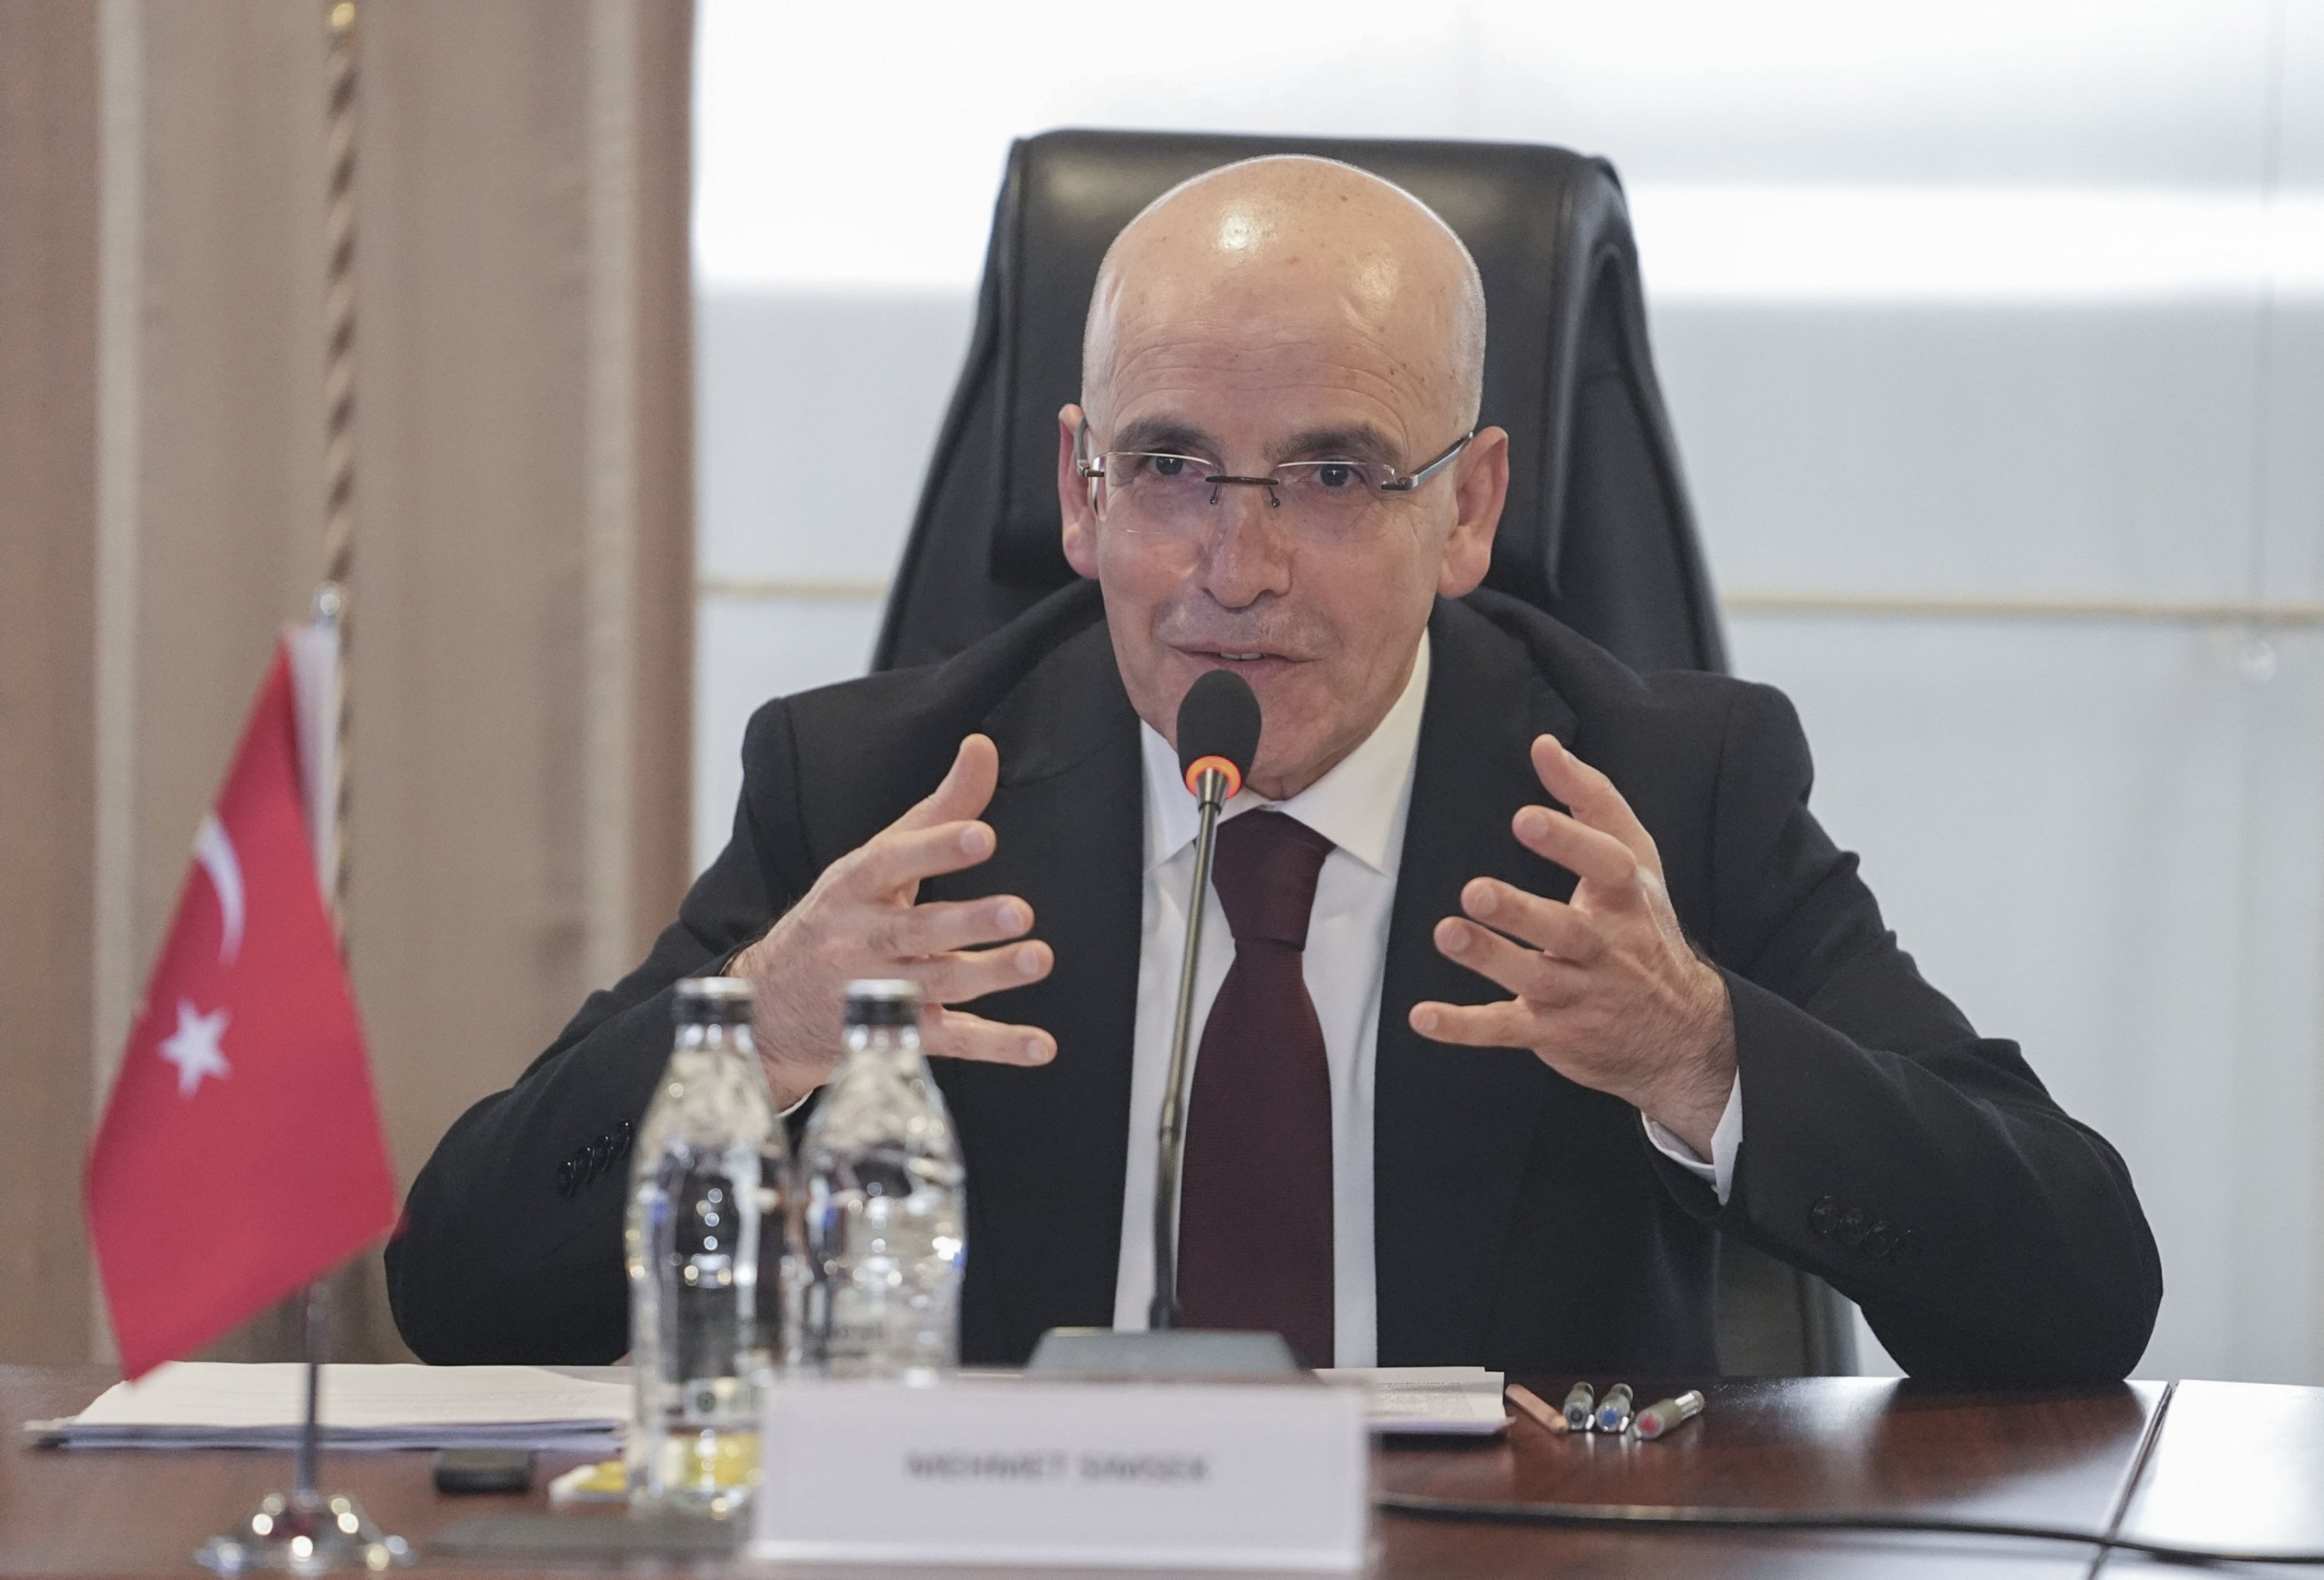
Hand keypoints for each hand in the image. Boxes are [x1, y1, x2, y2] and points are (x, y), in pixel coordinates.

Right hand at [730, 734, 1055, 1108]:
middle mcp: (860, 939)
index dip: (935, 849)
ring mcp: (875, 993)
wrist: (770, 1008)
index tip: (980, 836)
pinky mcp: (894, 1040)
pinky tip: (1039, 1044)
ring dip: (991, 975)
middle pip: (916, 930)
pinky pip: (948, 1042)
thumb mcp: (875, 860)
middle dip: (968, 921)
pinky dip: (996, 1045)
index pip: (891, 862)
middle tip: (1019, 910)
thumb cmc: (840, 918)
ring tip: (1038, 958)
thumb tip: (981, 748)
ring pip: (936, 986)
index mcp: (854, 886)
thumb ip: (937, 811)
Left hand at [1409, 734, 1735, 1155]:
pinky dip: (1464, 1027)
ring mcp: (1580, 994)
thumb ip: (1592, 801)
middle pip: (1567, 930)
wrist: (1680, 1033)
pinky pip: (1506, 1030)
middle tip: (1475, 890)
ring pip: (1536, 978)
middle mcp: (1607, 947)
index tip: (1523, 817)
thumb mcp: (1636, 863)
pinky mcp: (1552, 1032)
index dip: (1568, 841)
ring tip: (1448, 933)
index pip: (1605, 866)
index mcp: (1627, 898)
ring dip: (1490, 958)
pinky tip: (1422, 1017)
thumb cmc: (1643, 929)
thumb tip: (1544, 745)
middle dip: (1521, 912)